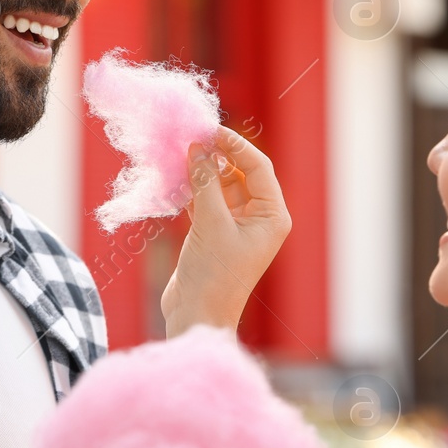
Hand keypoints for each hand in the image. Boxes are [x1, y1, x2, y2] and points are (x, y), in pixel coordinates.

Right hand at [160, 125, 291, 336]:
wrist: (196, 316)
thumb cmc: (213, 276)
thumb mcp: (210, 224)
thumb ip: (204, 183)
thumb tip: (197, 147)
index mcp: (272, 216)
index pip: (258, 167)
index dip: (235, 145)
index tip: (208, 130)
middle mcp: (259, 218)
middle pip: (240, 172)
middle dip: (216, 155)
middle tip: (190, 138)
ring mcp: (236, 225)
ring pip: (220, 184)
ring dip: (201, 171)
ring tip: (179, 153)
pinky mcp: (214, 232)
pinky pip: (206, 199)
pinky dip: (192, 188)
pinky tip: (175, 176)